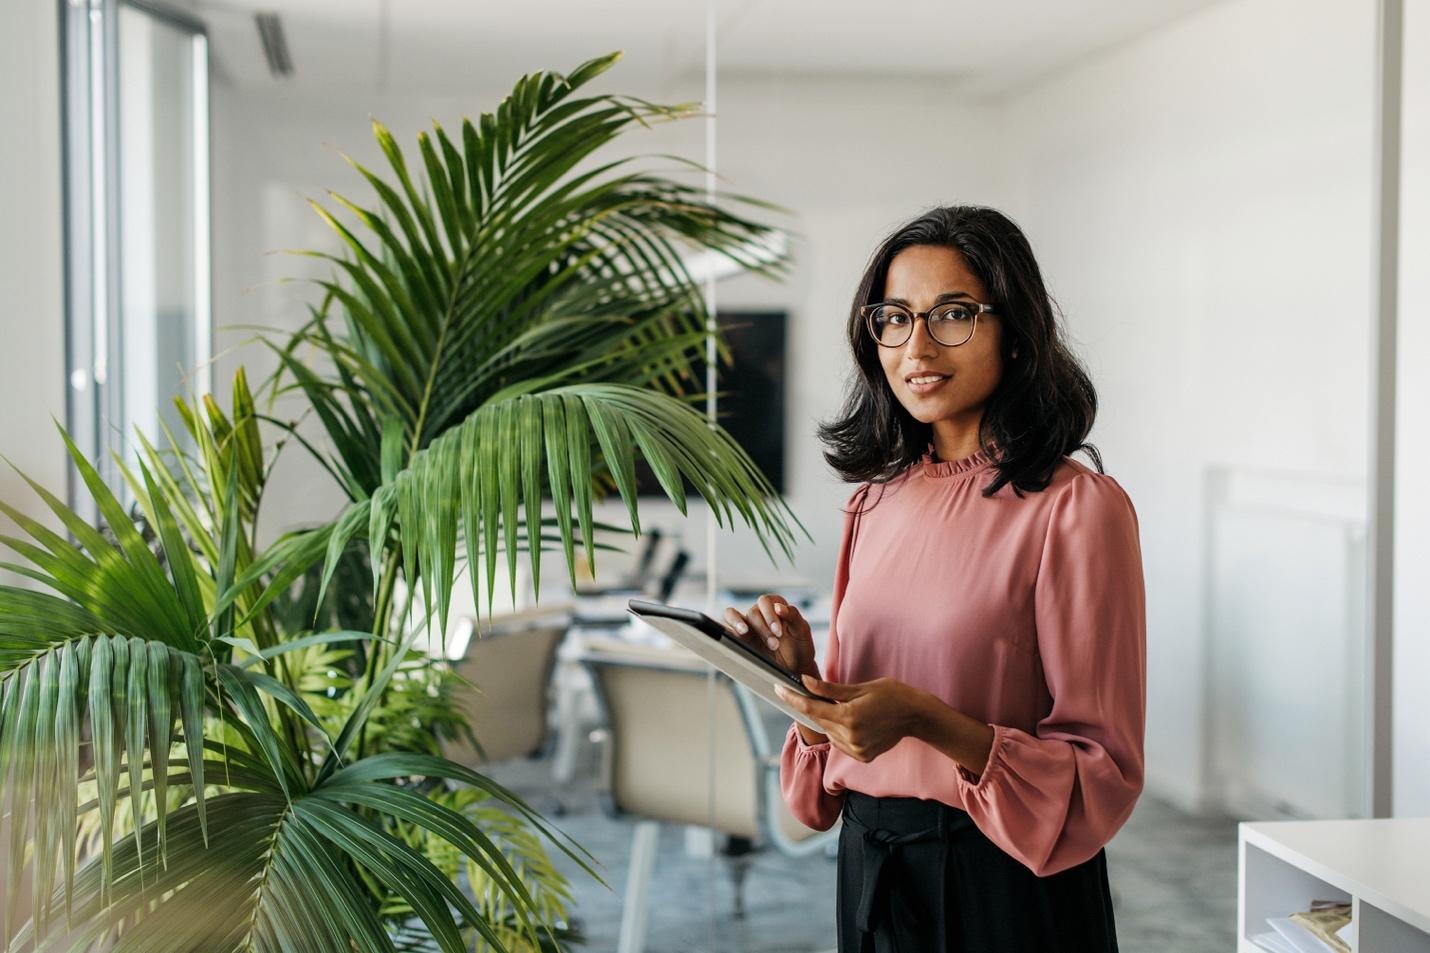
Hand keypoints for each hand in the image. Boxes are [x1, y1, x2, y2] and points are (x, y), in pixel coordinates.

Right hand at [723, 594, 817, 679]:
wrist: (795, 668)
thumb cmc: (800, 647)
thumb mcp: (802, 631)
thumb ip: (793, 615)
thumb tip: (778, 606)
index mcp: (776, 606)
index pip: (765, 601)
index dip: (769, 614)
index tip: (778, 632)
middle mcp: (760, 613)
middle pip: (752, 612)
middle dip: (763, 629)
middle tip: (774, 645)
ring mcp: (748, 626)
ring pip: (732, 614)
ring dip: (739, 623)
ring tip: (744, 632)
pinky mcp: (740, 639)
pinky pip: (727, 629)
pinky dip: (726, 629)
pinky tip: (734, 637)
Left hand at [775, 674, 930, 762]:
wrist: (916, 716)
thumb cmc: (891, 695)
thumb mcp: (860, 687)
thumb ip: (830, 689)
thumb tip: (805, 682)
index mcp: (849, 716)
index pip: (811, 709)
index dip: (792, 698)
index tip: (778, 688)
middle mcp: (850, 737)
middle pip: (819, 721)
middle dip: (813, 707)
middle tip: (813, 692)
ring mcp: (857, 749)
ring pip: (829, 733)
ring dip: (829, 720)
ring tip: (845, 708)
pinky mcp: (862, 756)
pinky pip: (840, 743)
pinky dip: (839, 732)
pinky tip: (854, 721)